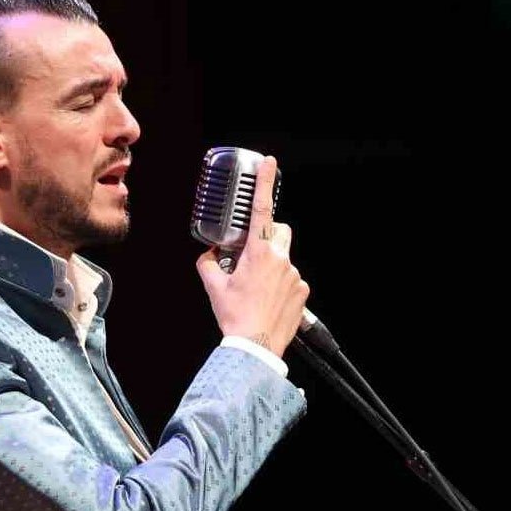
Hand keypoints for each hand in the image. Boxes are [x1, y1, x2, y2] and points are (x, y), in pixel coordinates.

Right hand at [195, 155, 309, 357]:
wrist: (255, 347)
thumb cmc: (235, 317)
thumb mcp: (213, 287)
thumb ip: (208, 263)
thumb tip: (209, 255)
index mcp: (257, 253)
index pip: (262, 210)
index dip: (265, 183)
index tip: (269, 163)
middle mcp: (280, 260)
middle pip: (278, 232)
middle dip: (267, 236)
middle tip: (252, 254)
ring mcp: (294, 275)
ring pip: (284, 258)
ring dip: (272, 266)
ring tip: (257, 290)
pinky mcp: (302, 290)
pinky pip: (292, 278)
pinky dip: (281, 285)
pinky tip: (269, 301)